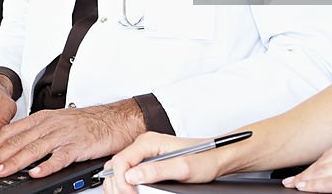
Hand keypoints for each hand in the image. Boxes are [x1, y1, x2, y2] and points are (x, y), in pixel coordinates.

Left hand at [0, 100, 144, 178]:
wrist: (113, 120)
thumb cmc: (84, 124)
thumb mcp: (55, 123)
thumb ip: (35, 133)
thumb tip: (12, 147)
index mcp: (42, 119)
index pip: (11, 132)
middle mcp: (49, 125)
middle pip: (18, 141)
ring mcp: (63, 135)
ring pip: (33, 149)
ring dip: (14, 162)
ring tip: (0, 172)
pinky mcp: (77, 146)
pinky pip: (59, 157)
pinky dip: (46, 166)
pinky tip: (35, 174)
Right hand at [101, 133, 222, 193]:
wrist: (215, 158)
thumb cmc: (203, 160)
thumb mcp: (183, 168)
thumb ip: (157, 170)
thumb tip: (132, 175)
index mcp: (149, 142)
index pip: (120, 161)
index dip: (121, 182)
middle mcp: (143, 146)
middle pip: (116, 166)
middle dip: (117, 186)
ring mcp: (144, 154)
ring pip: (119, 171)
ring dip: (119, 186)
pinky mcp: (147, 163)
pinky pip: (128, 173)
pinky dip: (125, 186)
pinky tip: (132, 193)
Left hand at [282, 132, 331, 193]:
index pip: (330, 151)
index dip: (316, 162)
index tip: (306, 168)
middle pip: (323, 161)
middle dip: (307, 171)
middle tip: (292, 178)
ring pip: (323, 171)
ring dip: (307, 179)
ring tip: (295, 185)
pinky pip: (330, 183)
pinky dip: (314, 185)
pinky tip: (305, 187)